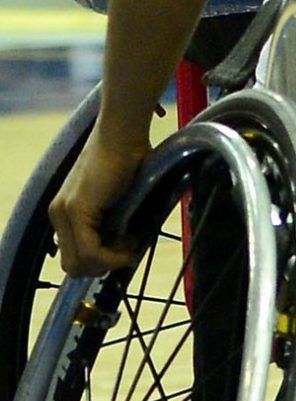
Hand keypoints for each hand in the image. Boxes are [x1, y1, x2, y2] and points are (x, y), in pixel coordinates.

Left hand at [51, 131, 147, 279]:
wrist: (123, 134)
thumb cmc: (130, 157)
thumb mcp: (118, 198)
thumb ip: (114, 220)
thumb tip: (126, 244)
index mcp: (66, 212)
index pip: (74, 256)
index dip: (101, 262)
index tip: (127, 249)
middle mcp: (58, 214)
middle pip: (73, 266)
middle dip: (104, 266)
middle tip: (129, 248)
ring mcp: (64, 212)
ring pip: (79, 263)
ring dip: (110, 261)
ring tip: (132, 242)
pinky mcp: (76, 210)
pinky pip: (90, 251)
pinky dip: (112, 256)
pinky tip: (130, 243)